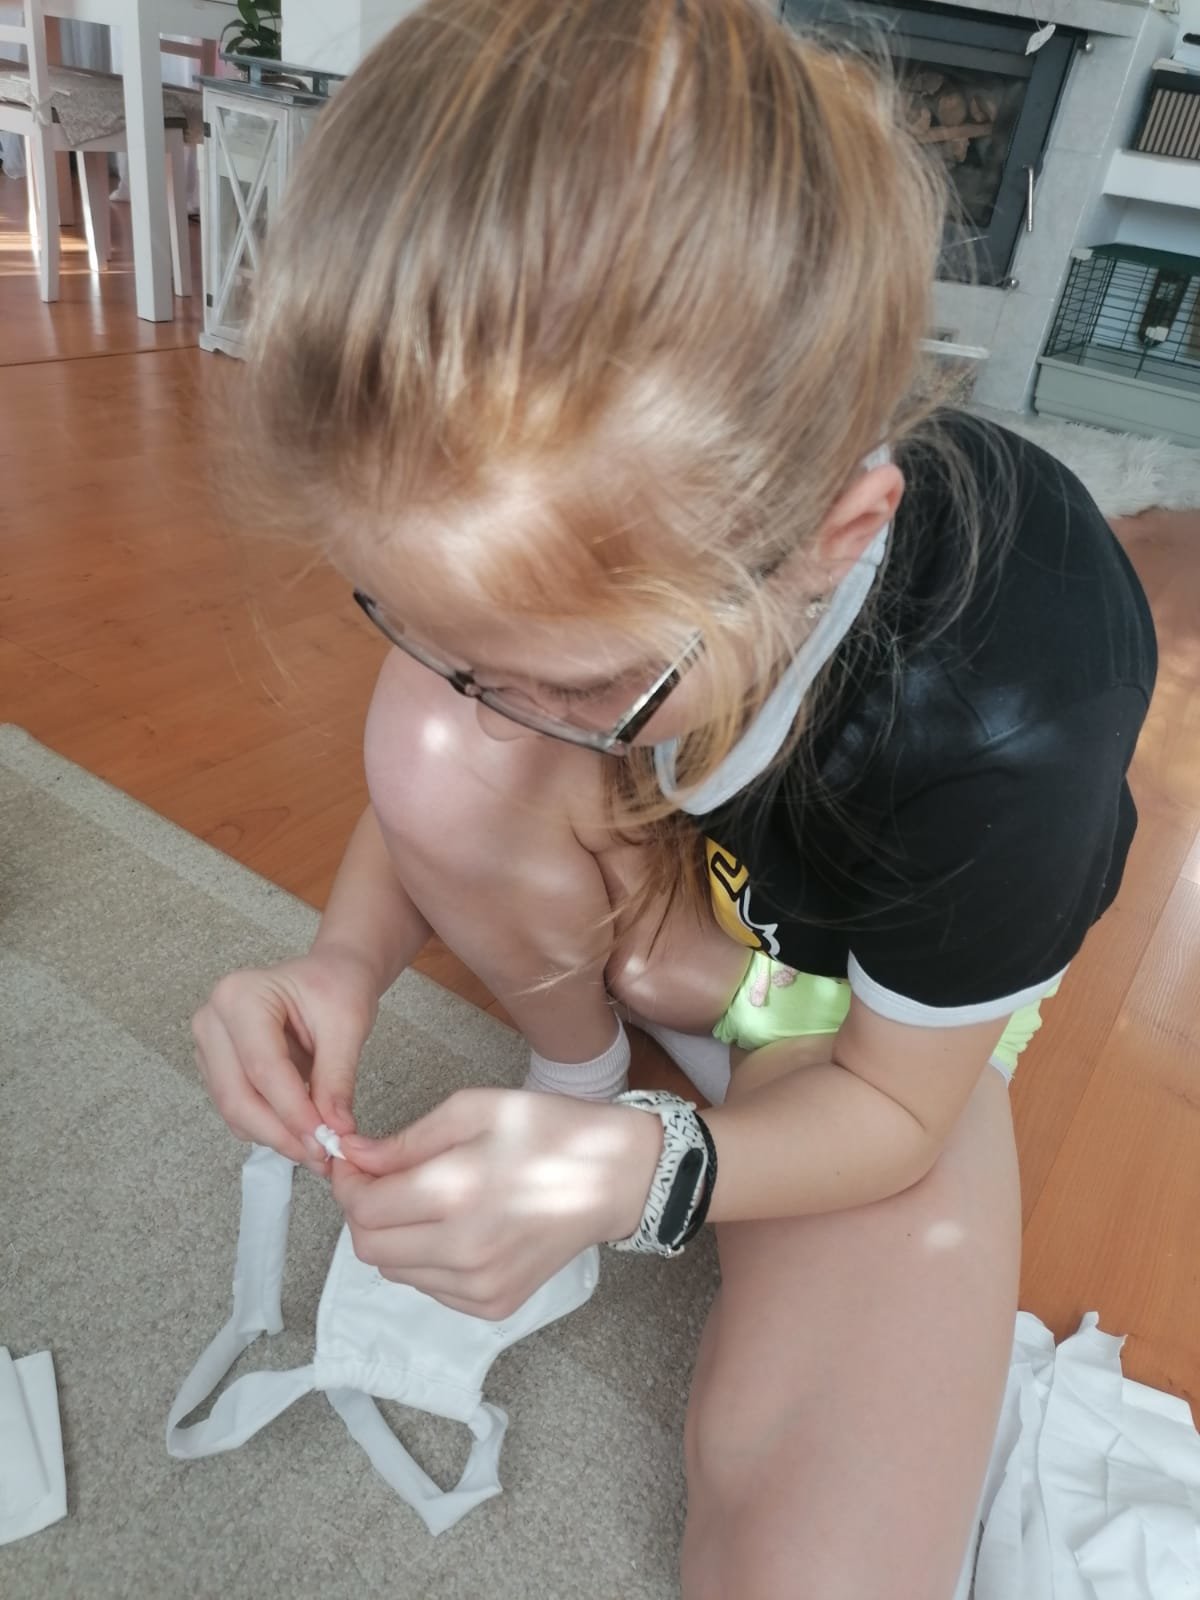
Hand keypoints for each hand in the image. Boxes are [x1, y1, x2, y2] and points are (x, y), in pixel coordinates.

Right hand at [191, 946, 379, 1172]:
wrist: (328, 975)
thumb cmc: (336, 986)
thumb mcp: (348, 1025)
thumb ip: (337, 1079)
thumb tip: (334, 1131)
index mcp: (240, 996)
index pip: (263, 1068)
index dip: (293, 1112)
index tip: (325, 1141)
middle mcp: (212, 1019)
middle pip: (238, 1095)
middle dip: (281, 1133)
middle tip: (321, 1156)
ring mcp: (209, 1045)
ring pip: (234, 1109)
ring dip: (275, 1136)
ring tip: (317, 1148)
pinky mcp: (216, 1067)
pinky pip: (237, 1109)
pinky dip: (268, 1127)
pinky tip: (300, 1132)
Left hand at [331, 1088, 662, 1318]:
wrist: (616, 1178)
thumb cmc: (548, 1131)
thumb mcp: (474, 1109)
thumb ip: (406, 1140)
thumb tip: (353, 1157)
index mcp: (456, 1193)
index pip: (362, 1208)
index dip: (346, 1182)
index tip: (352, 1161)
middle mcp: (463, 1250)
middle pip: (369, 1248)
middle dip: (363, 1211)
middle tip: (382, 1179)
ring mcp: (480, 1286)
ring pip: (395, 1272)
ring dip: (393, 1236)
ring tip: (426, 1199)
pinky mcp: (493, 1305)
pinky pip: (429, 1288)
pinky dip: (425, 1259)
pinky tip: (455, 1226)